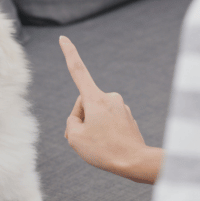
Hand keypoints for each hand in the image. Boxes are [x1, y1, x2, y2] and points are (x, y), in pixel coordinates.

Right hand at [60, 36, 161, 183]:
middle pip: (84, 104)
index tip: (63, 38)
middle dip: (80, 119)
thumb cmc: (104, 150)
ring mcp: (121, 107)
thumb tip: (80, 118)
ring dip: (91, 127)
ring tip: (99, 145)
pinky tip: (108, 146)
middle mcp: (110, 98)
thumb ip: (71, 123)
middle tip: (84, 139)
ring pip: (96, 114)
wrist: (136, 162)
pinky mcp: (128, 118)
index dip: (69, 54)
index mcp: (96, 98)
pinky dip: (103, 132)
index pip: (78, 71)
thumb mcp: (74, 137)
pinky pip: (107, 122)